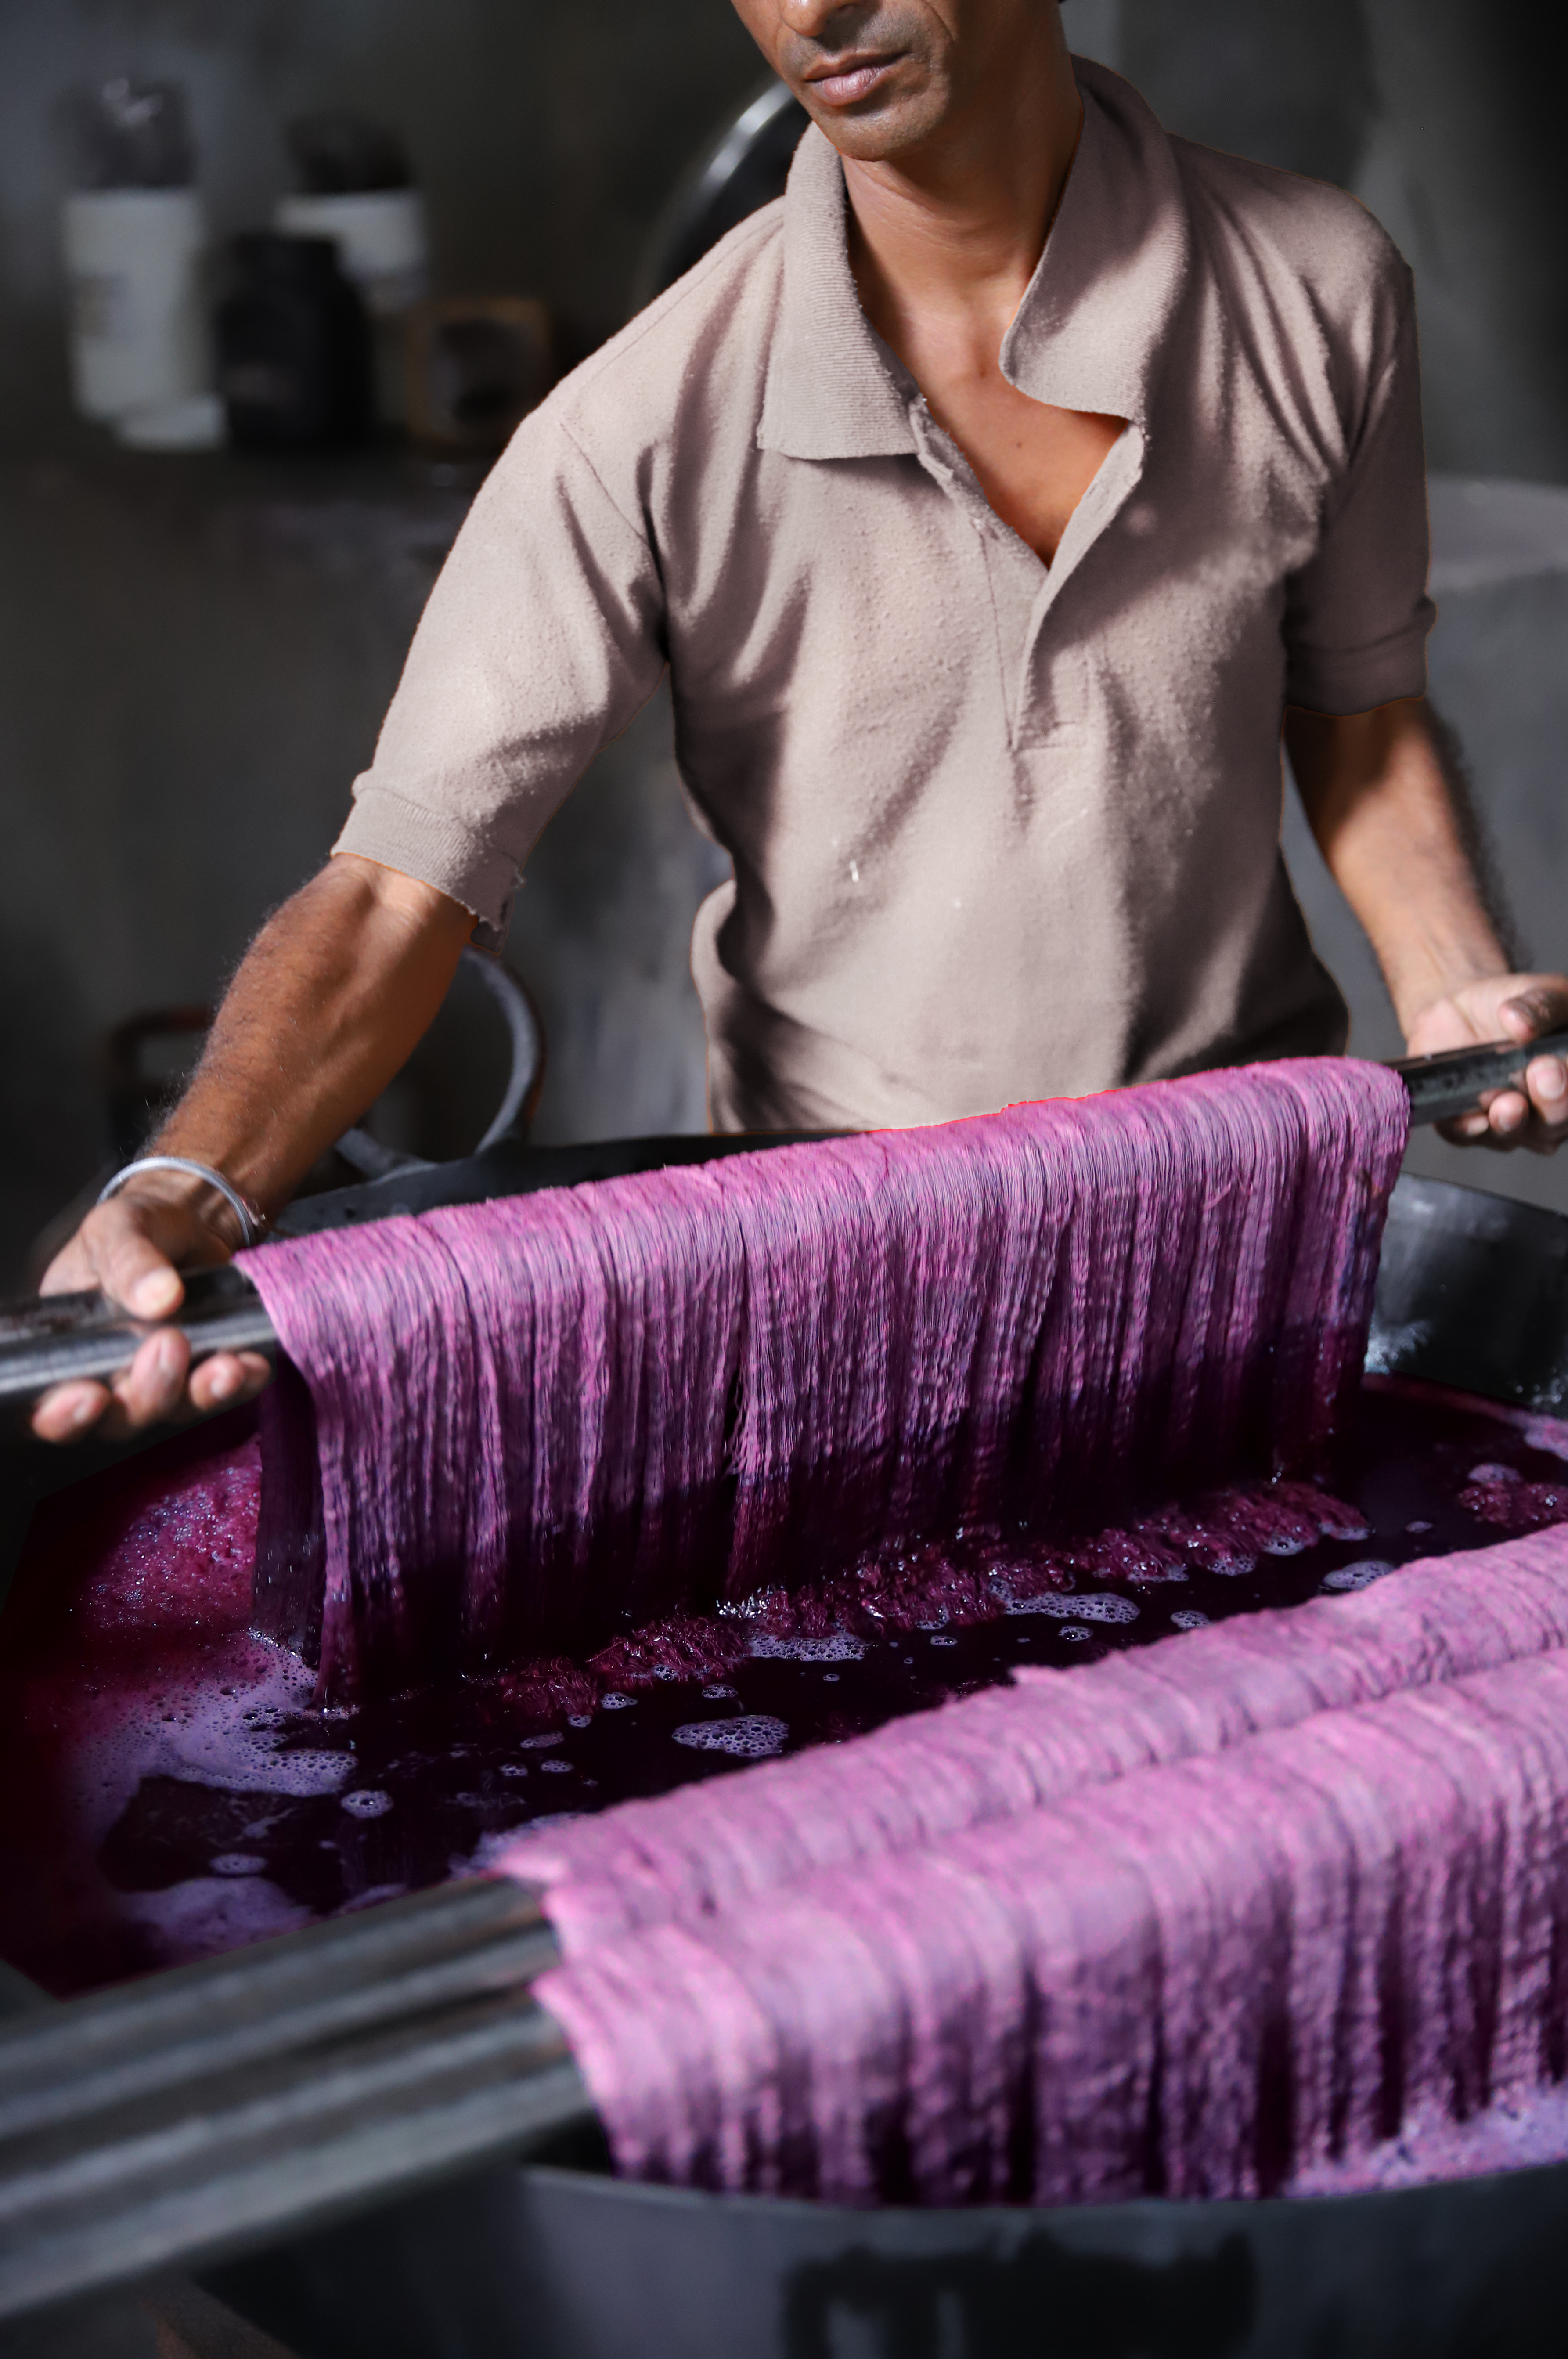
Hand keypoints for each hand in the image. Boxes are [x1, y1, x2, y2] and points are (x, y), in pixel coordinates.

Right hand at [30, 1184, 270, 1443]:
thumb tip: (159, 1297)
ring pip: (175, 1410)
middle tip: (171, 1343)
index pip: (51, 1404)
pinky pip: (223, 1392)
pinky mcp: (204, 1373)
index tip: (92, 1395)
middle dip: (148, 1392)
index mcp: (68, 1347)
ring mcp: (160, 1380)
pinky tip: (253, 1364)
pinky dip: (241, 1383)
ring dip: (201, 1392)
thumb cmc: (137, 1227)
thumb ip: (129, 1262)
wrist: (187, 1221)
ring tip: (226, 1365)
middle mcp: (109, 1375)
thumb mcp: (119, 1229)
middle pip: (120, 1417)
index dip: (65, 1415)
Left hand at [1404, 974, 1567, 1151]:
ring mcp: (1507, 1124)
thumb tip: (1518, 1022)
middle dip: (1551, 1102)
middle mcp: (1546, 1111)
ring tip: (1507, 1102)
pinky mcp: (1463, 1124)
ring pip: (1513, 1134)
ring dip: (1510, 1119)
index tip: (1557, 1065)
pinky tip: (1472, 1120)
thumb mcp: (1538, 992)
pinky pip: (1464, 1134)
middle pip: (1554, 1124)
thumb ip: (1540, 1006)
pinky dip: (1467, 1127)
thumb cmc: (1513, 1005)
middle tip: (1543, 1074)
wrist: (1462, 1013)